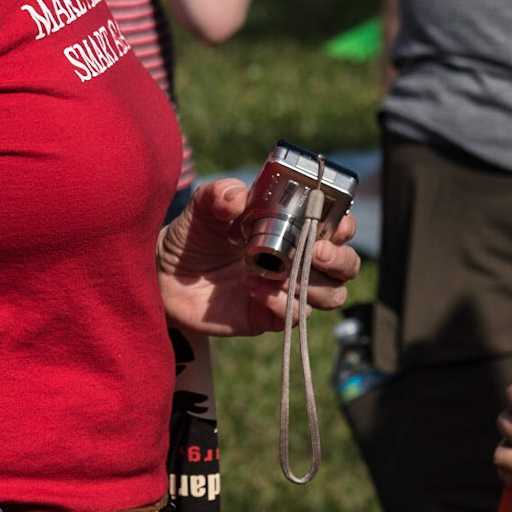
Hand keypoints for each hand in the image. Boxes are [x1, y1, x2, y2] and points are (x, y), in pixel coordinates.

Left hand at [157, 177, 358, 337]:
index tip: (336, 223)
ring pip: (331, 295)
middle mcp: (299, 259)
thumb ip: (219, 195)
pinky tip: (251, 287)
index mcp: (294, 227)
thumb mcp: (204, 208)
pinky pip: (294, 317)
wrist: (165, 276)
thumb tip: (237, 196)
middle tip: (313, 250)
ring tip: (277, 272)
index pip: (338, 227)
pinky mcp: (270, 316)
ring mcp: (288, 289)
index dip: (345, 226)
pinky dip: (279, 303)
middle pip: (346, 265)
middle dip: (339, 259)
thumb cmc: (194, 235)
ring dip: (311, 285)